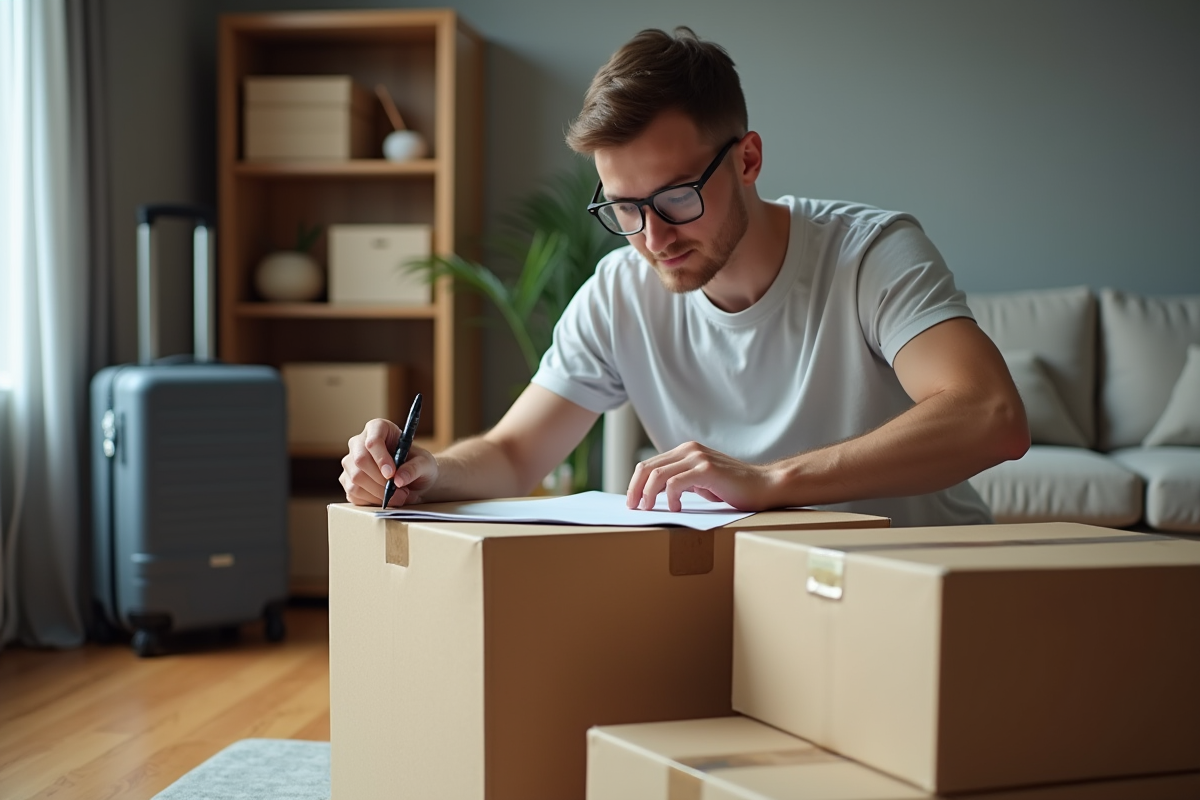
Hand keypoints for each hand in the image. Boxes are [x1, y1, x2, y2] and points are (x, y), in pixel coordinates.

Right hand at [340, 418, 439, 506]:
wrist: (413, 479)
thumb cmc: (418, 464)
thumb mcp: (425, 463)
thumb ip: (414, 468)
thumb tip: (398, 479)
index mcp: (378, 428)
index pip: (373, 440)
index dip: (381, 458)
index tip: (392, 474)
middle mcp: (359, 443)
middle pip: (360, 460)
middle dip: (380, 480)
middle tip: (401, 491)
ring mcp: (350, 462)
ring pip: (355, 479)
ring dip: (378, 493)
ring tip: (399, 496)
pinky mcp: (347, 481)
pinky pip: (354, 494)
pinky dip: (372, 500)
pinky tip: (387, 499)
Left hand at [626, 441, 778, 511]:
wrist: (763, 486)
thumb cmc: (732, 488)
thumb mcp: (700, 483)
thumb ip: (680, 482)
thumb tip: (653, 495)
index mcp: (685, 451)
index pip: (649, 464)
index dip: (635, 484)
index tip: (632, 502)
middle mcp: (689, 450)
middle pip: (648, 467)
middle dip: (635, 489)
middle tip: (633, 508)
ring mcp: (698, 458)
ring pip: (658, 474)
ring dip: (648, 495)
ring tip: (649, 510)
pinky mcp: (707, 469)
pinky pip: (676, 483)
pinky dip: (670, 497)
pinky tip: (676, 508)